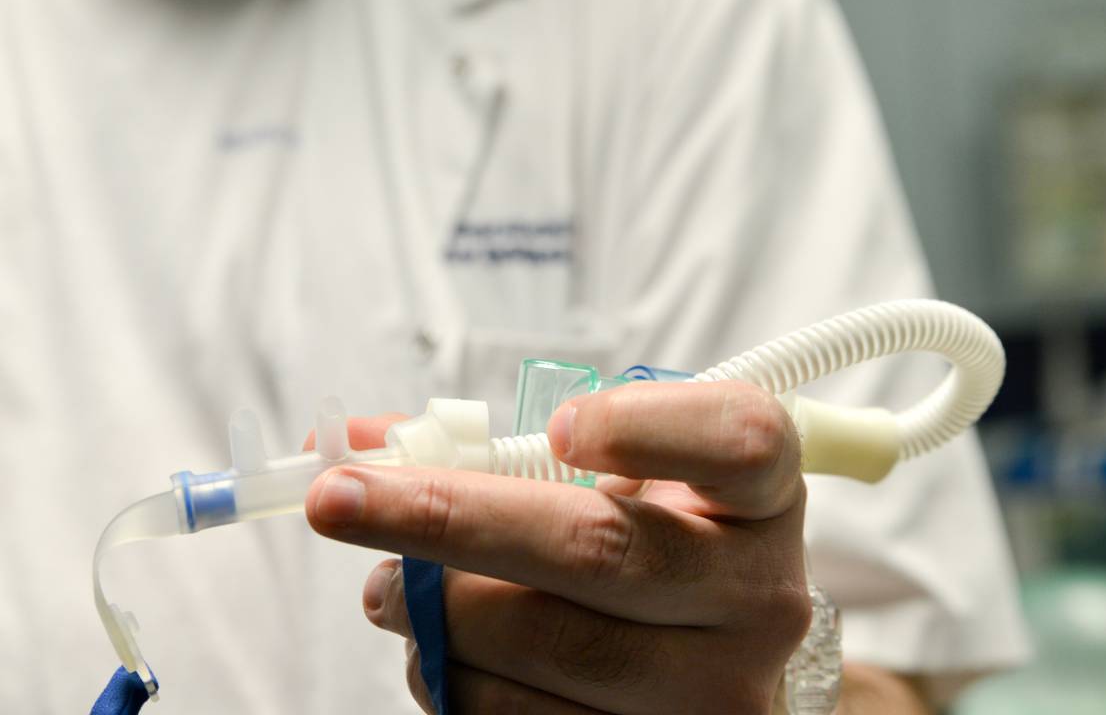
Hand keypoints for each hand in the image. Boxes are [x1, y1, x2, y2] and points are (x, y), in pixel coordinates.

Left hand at [304, 381, 811, 713]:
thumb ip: (507, 448)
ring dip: (434, 615)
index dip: (647, 427)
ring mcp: (721, 693)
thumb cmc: (646, 544)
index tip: (558, 425)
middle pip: (600, 550)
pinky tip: (438, 654)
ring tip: (391, 591)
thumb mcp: (614, 480)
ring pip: (547, 648)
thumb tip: (360, 445)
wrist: (704, 661)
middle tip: (339, 500)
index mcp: (757, 495)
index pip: (737, 442)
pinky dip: (455, 683)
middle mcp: (758, 596)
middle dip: (449, 520)